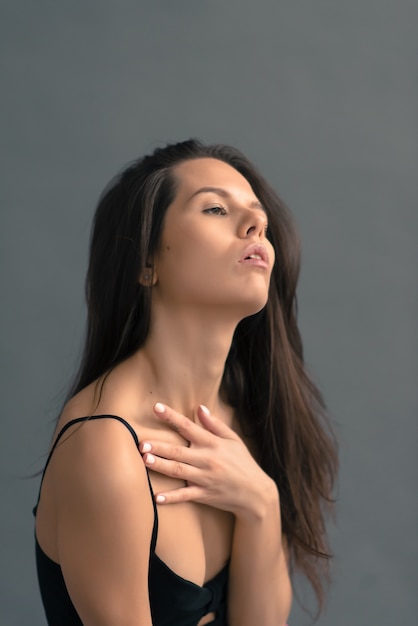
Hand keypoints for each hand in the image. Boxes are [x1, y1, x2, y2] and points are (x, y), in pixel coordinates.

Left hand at [139, 402, 277, 519]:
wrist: (256, 493)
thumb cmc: (243, 463)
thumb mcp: (233, 440)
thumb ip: (215, 424)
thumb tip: (200, 407)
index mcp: (213, 443)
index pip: (188, 426)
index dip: (172, 416)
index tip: (156, 407)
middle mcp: (208, 460)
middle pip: (179, 451)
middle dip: (160, 446)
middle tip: (142, 441)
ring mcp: (205, 478)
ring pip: (179, 471)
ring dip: (161, 465)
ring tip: (145, 459)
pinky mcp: (205, 495)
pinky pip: (186, 496)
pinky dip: (172, 497)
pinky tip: (157, 497)